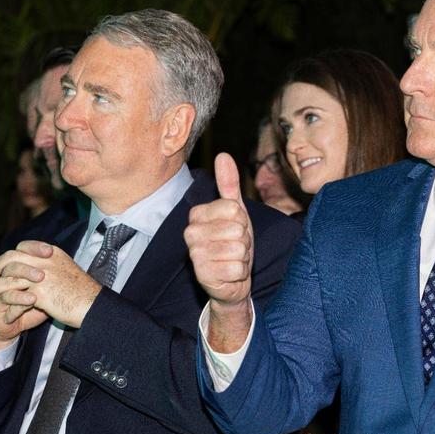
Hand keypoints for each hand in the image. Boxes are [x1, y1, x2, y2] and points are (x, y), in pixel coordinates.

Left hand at [0, 240, 102, 335]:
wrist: (92, 305)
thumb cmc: (84, 293)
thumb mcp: (68, 272)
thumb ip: (52, 268)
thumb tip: (40, 271)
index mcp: (53, 254)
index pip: (24, 246)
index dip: (10, 255)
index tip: (2, 265)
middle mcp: (45, 261)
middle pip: (11, 257)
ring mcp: (41, 275)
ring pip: (8, 275)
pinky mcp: (39, 292)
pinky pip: (13, 292)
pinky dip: (1, 298)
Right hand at [184, 153, 253, 351]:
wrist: (230, 279)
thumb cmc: (232, 242)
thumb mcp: (234, 211)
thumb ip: (228, 184)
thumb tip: (222, 155)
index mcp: (197, 214)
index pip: (234, 208)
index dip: (242, 221)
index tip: (234, 229)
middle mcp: (190, 233)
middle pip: (237, 228)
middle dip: (244, 240)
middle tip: (235, 246)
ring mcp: (195, 255)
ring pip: (238, 248)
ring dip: (242, 257)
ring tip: (232, 259)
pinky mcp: (203, 275)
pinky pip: (237, 268)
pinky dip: (239, 273)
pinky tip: (229, 273)